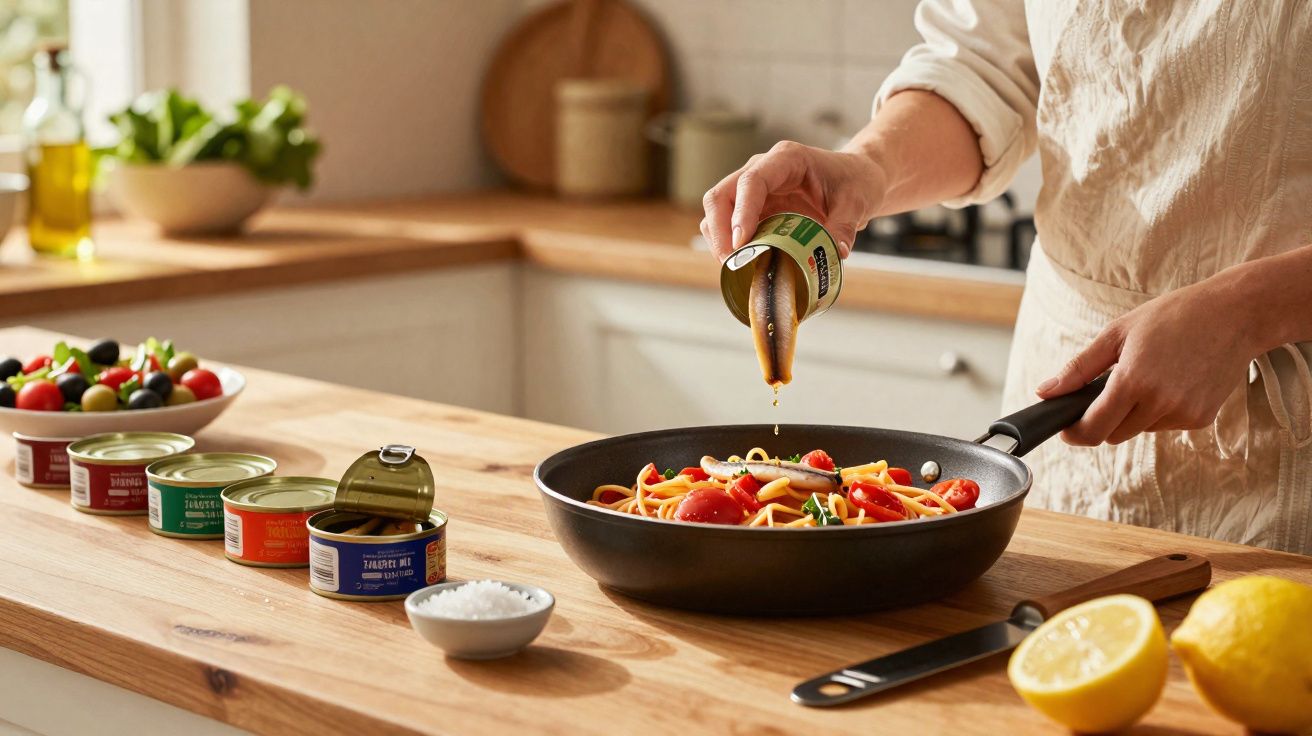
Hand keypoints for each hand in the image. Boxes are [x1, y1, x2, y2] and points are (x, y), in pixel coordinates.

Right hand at [699, 141, 886, 261]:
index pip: (752, 181)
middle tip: (731, 262)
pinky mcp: (753, 209)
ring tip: (734, 267)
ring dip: (718, 239)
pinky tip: (741, 263)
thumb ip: (844, 226)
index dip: (742, 211)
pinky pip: (728, 225)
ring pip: (718, 211)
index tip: (741, 242)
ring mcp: (754, 190)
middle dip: (719, 230)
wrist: (856, 179)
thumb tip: (836, 252)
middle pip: (722, 195)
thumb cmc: (854, 181)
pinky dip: (728, 245)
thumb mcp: (856, 202)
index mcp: (786, 159)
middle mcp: (762, 169)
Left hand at [1036, 278, 1256, 445]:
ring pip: (1138, 431)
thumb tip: (1045, 392)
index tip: (1066, 427)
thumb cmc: (1172, 316)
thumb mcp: (1117, 333)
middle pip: (1113, 435)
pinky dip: (1158, 412)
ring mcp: (1183, 414)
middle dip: (1102, 420)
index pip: (1093, 429)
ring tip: (1146, 376)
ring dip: (1131, 415)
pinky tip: (1170, 382)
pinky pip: (1165, 425)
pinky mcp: (1201, 419)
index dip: (1074, 433)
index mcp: (1133, 382)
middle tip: (1105, 391)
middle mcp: (1159, 403)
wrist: (1234, 315)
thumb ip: (1079, 368)